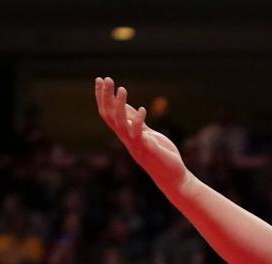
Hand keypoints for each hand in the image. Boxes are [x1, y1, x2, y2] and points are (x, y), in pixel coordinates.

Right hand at [94, 78, 187, 193]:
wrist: (172, 177)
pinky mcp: (146, 149)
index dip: (102, 97)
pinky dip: (138, 121)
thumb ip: (135, 122)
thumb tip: (127, 108)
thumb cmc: (160, 154)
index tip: (100, 79)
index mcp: (125, 134)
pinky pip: (138, 135)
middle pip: (109, 117)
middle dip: (106, 97)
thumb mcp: (146, 134)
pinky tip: (142, 109)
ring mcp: (135, 144)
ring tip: (122, 89)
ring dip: (120, 106)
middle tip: (106, 79)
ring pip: (120, 124)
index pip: (108, 114)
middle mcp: (126, 139)